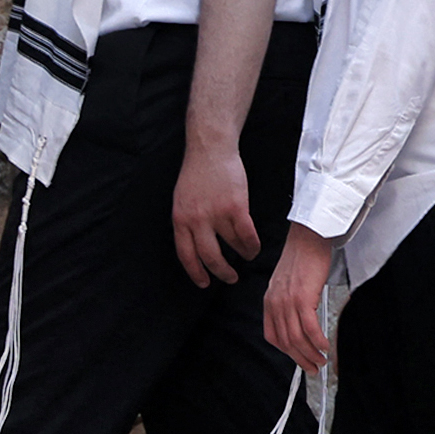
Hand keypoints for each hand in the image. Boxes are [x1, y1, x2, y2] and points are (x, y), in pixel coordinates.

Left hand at [172, 142, 260, 285]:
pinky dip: (252, 244)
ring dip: (242, 255)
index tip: (204, 283)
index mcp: (180, 220)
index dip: (196, 272)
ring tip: (247, 257)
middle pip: (210, 256)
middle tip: (230, 278)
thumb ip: (187, 222)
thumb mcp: (182, 201)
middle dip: (221, 272)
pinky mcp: (236, 207)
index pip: (186, 255)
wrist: (210, 150)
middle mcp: (196, 221)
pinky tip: (254, 247)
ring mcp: (216, 214)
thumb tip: (196, 243)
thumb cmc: (197, 173)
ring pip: (232, 246)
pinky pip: (246, 235)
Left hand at [263, 224, 338, 370]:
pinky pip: (309, 327)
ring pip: (296, 338)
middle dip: (300, 359)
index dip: (287, 352)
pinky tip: (325, 346)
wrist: (308, 237)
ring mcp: (288, 302)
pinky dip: (317, 341)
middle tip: (314, 368)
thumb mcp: (287, 283)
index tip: (300, 359)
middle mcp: (275, 304)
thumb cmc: (302, 256)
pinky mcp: (303, 298)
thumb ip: (288, 302)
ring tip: (322, 361)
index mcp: (269, 302)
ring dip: (310, 354)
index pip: (273, 336)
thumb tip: (299, 321)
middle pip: (285, 342)